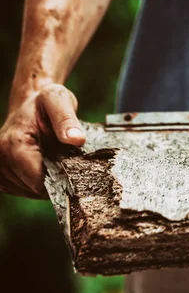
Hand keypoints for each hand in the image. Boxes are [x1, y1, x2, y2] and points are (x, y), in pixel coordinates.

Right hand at [0, 84, 85, 198]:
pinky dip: (37, 182)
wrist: (30, 101)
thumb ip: (67, 120)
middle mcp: (0, 157)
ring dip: (46, 181)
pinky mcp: (1, 174)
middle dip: (54, 178)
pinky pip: (23, 189)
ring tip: (53, 159)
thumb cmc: (46, 101)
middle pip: (34, 188)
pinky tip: (45, 165)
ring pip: (29, 191)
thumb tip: (77, 139)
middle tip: (63, 158)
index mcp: (14, 144)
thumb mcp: (60, 101)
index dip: (60, 179)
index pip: (37, 180)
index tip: (73, 167)